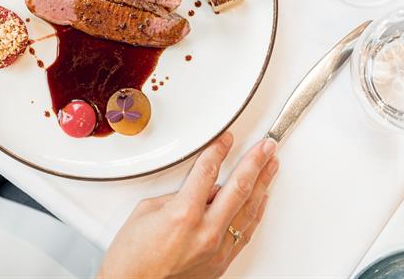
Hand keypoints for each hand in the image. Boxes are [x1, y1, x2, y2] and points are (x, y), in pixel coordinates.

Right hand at [98, 133, 277, 278]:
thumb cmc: (132, 256)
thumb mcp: (147, 211)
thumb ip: (177, 196)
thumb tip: (199, 189)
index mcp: (184, 214)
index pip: (208, 172)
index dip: (219, 151)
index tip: (227, 140)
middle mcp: (205, 232)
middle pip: (239, 188)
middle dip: (255, 163)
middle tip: (267, 147)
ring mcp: (216, 249)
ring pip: (248, 210)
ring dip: (263, 184)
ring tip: (271, 167)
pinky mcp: (220, 262)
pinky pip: (244, 232)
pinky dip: (255, 213)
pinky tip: (261, 199)